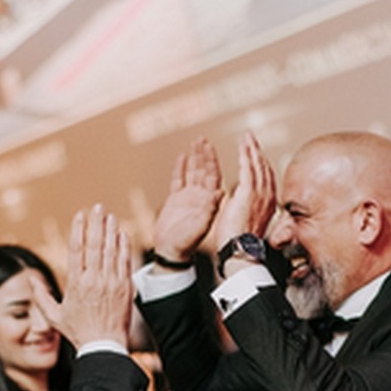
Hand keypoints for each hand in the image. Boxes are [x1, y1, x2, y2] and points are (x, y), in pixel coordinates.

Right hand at [37, 204, 131, 346]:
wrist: (104, 346)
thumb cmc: (78, 331)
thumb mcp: (54, 315)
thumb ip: (41, 295)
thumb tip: (29, 278)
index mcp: (76, 283)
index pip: (77, 249)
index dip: (78, 229)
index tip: (80, 214)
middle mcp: (94, 280)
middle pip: (96, 245)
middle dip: (97, 223)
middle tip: (98, 207)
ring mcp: (111, 283)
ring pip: (111, 250)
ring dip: (111, 231)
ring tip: (110, 216)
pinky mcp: (125, 287)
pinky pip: (125, 262)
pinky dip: (124, 246)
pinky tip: (122, 234)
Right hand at [152, 137, 223, 263]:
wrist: (171, 252)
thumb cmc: (186, 242)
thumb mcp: (200, 225)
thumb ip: (208, 208)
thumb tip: (220, 191)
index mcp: (208, 201)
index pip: (213, 176)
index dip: (213, 161)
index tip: (212, 147)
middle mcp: (200, 197)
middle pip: (203, 170)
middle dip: (204, 154)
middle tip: (203, 138)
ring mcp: (188, 197)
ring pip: (192, 172)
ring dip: (194, 157)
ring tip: (196, 141)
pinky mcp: (176, 200)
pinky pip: (178, 180)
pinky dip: (180, 168)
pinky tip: (182, 156)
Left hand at [212, 131, 276, 253]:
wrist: (241, 251)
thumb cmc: (243, 243)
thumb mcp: (251, 223)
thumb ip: (250, 210)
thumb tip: (245, 206)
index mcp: (269, 205)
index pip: (267, 179)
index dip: (262, 164)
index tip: (257, 154)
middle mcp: (268, 197)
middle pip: (265, 168)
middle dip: (258, 152)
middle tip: (252, 138)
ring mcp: (259, 194)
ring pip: (257, 165)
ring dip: (252, 149)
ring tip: (247, 136)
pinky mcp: (248, 192)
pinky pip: (248, 167)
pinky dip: (245, 154)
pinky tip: (243, 144)